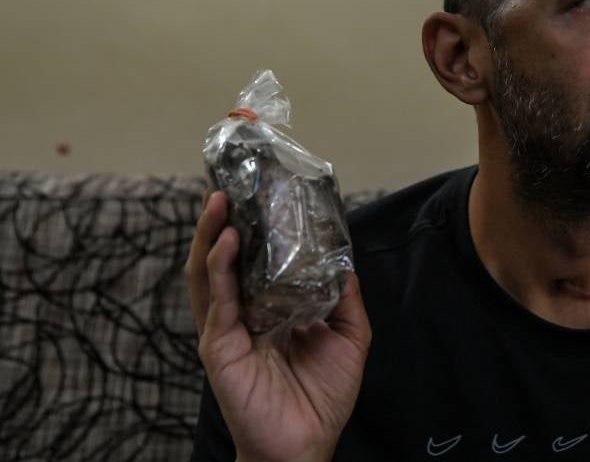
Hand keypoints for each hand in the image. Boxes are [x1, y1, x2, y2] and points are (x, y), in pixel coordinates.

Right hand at [186, 191, 371, 461]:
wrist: (306, 445)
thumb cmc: (323, 398)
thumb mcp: (348, 339)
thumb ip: (345, 301)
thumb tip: (346, 264)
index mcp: (270, 310)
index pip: (256, 261)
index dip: (255, 228)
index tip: (261, 193)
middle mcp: (244, 314)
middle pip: (225, 259)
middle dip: (223, 221)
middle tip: (229, 184)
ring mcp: (228, 328)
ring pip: (210, 272)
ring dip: (212, 234)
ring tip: (220, 199)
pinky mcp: (220, 346)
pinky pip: (218, 300)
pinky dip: (220, 267)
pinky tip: (228, 241)